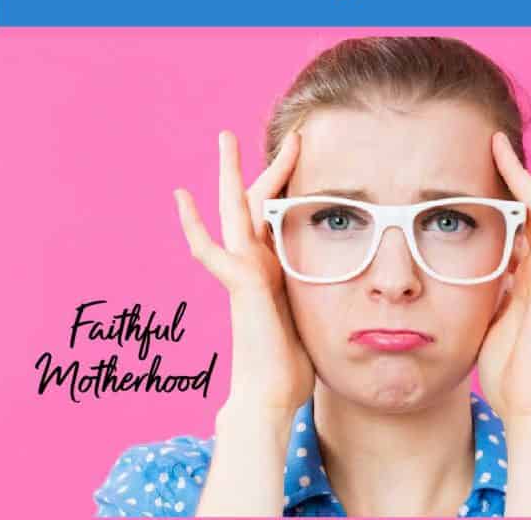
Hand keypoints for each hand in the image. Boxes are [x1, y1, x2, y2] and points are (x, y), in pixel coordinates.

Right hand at [174, 129, 314, 419]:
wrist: (271, 396)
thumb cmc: (292, 364)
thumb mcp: (313, 311)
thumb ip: (315, 289)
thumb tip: (349, 281)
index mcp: (273, 266)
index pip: (279, 213)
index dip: (290, 184)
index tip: (305, 156)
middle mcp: (255, 262)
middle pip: (257, 201)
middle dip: (267, 165)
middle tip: (277, 133)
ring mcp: (243, 270)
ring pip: (233, 210)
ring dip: (231, 173)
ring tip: (225, 138)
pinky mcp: (238, 283)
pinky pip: (209, 249)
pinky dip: (193, 224)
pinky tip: (181, 197)